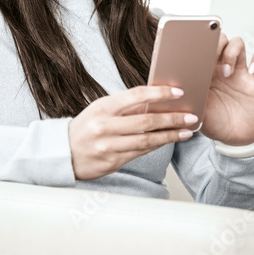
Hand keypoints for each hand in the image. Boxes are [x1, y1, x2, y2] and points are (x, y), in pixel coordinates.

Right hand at [68, 85, 197, 180]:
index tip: (178, 93)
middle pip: (146, 121)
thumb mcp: (101, 110)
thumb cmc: (85, 128)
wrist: (63, 153)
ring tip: (186, 131)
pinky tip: (169, 141)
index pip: (136, 95)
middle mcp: (105, 126)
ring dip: (170, 135)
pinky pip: (140, 153)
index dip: (159, 93)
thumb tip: (156, 101)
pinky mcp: (112, 162)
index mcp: (103, 107)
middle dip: (172, 118)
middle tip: (190, 116)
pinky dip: (157, 146)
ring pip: (147, 140)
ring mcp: (108, 146)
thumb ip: (126, 107)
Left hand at [199, 33, 253, 145]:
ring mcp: (240, 71)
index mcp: (205, 72)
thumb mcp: (197, 113)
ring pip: (238, 44)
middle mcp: (222, 67)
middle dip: (216, 42)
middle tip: (212, 55)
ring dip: (232, 52)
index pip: (202, 47)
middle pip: (220, 39)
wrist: (237, 138)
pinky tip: (251, 71)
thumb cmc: (216, 123)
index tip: (195, 51)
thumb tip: (173, 90)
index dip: (199, 44)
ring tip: (228, 71)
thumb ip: (188, 100)